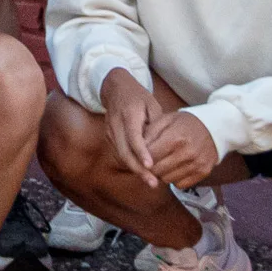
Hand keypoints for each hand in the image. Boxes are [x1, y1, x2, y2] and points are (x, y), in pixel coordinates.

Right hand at [100, 68, 163, 186]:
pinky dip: (129, 164)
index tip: (150, 165)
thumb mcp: (152, 104)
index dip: (141, 152)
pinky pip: (119, 154)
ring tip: (150, 180)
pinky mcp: (108, 137)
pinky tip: (141, 171)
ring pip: (120, 156)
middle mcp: (116, 124)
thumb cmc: (138, 97)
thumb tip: (163, 145)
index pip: (134, 136)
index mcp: (129, 113)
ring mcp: (110, 131)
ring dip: (134, 170)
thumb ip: (156, 124)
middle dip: (138, 169)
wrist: (115, 88)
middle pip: (124, 152)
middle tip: (152, 182)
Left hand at [142, 109, 222, 190]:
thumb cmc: (186, 123)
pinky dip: (175, 178)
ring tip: (165, 162)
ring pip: (167, 180)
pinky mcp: (203, 173)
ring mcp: (196, 164)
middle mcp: (187, 153)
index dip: (142, 157)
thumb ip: (150, 133)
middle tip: (152, 160)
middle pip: (157, 170)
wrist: (215, 128)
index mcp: (175, 138)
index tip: (141, 156)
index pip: (149, 156)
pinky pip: (180, 184)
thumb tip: (136, 149)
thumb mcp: (167, 119)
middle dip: (151, 167)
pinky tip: (177, 167)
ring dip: (162, 173)